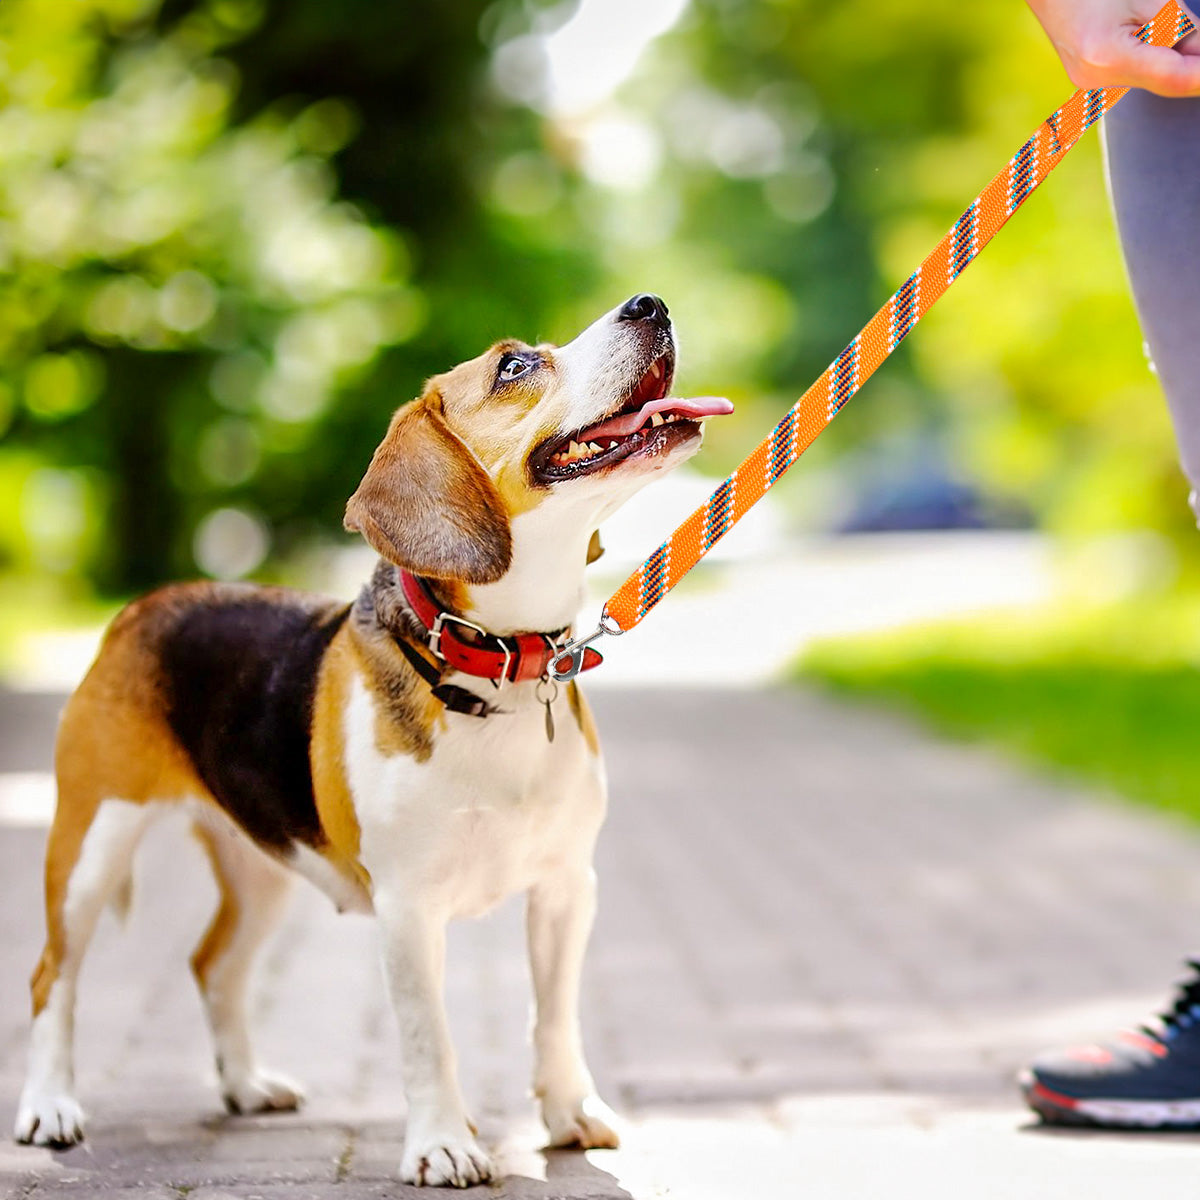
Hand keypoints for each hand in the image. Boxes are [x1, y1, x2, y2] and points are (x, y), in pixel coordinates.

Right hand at [1026, 0, 1199, 95]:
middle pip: (1164, 81)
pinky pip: (1135, 75)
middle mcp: (1095, 81)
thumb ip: (1184, 29)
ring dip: (1175, 60)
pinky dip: (1156, 60)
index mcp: (1107, 57)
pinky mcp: (1090, 80)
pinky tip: (1152, 36)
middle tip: (1197, 37)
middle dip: (1193, 66)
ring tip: (1159, 24)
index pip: (1175, 77)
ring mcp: (1090, 85)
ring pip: (1152, 79)